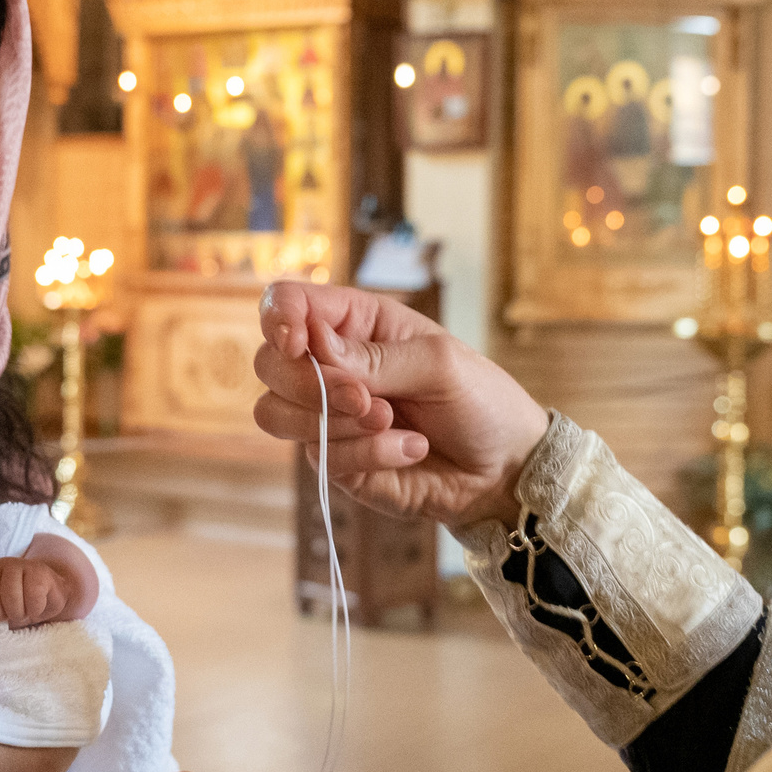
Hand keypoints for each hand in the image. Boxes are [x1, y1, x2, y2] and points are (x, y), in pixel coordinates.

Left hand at [0, 556, 73, 628]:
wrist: (50, 596)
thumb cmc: (17, 605)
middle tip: (8, 615)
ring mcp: (19, 564)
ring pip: (10, 594)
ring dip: (17, 612)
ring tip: (23, 612)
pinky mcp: (40, 571)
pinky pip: (32, 596)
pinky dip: (34, 609)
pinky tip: (36, 608)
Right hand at [255, 281, 550, 528]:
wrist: (501, 467)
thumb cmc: (479, 400)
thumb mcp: (439, 362)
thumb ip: (375, 356)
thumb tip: (313, 345)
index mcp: (354, 322)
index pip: (286, 304)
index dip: (279, 319)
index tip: (299, 343)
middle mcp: (330, 365)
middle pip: (269, 364)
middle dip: (312, 385)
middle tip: (366, 400)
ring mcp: (327, 416)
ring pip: (276, 414)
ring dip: (336, 424)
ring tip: (392, 424)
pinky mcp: (336, 460)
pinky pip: (319, 457)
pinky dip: (369, 455)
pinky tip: (410, 449)